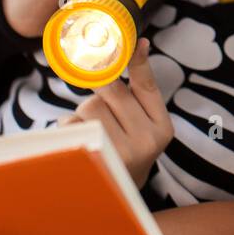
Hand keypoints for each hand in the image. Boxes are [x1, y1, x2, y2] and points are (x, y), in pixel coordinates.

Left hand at [59, 38, 171, 187]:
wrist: (118, 194)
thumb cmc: (128, 148)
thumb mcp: (144, 124)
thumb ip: (139, 92)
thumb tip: (140, 44)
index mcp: (162, 127)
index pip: (147, 85)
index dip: (138, 60)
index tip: (135, 40)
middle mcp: (147, 140)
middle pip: (112, 90)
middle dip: (101, 90)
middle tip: (102, 102)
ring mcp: (121, 151)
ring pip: (89, 105)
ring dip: (84, 113)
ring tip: (95, 132)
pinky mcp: (94, 158)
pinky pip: (72, 124)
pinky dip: (71, 128)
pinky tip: (83, 143)